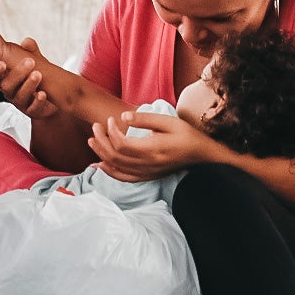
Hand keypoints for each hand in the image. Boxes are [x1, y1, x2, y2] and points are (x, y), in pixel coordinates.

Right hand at [0, 37, 58, 119]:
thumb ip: (30, 51)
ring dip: (29, 84)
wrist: (52, 98)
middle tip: (29, 62)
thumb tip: (27, 42)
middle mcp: (10, 91)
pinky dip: (38, 101)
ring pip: (19, 96)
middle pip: (6, 85)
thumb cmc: (35, 78)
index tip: (2, 63)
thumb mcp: (34, 62)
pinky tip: (43, 93)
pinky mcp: (32, 111)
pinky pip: (32, 108)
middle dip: (17, 73)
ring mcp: (20, 102)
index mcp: (5, 79)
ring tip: (38, 75)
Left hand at [87, 110, 212, 181]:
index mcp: (152, 149)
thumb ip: (145, 119)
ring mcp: (147, 173)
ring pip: (116, 167)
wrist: (202, 156)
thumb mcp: (169, 122)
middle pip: (115, 156)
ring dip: (101, 154)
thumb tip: (123, 117)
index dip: (111, 132)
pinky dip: (110, 172)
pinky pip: (124, 178)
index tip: (110, 119)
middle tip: (95, 127)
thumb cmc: (187, 135)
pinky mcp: (147, 176)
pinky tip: (101, 165)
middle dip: (101, 141)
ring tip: (92, 141)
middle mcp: (147, 164)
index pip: (121, 144)